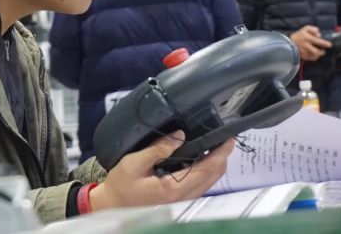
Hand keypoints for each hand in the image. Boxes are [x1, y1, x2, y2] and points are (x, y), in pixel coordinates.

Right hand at [89, 131, 234, 211]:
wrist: (112, 205)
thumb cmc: (121, 185)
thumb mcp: (133, 163)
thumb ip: (157, 149)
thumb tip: (179, 135)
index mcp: (175, 187)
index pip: (207, 168)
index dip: (221, 153)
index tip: (228, 138)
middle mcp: (183, 196)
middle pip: (213, 176)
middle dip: (222, 157)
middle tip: (223, 138)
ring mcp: (182, 199)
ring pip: (208, 181)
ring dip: (215, 164)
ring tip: (214, 145)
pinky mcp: (178, 199)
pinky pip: (200, 184)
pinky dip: (206, 170)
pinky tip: (200, 159)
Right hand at [290, 26, 331, 61]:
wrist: (289, 42)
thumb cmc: (299, 35)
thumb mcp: (305, 28)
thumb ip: (313, 29)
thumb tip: (319, 35)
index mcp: (307, 38)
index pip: (317, 41)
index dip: (324, 43)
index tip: (330, 45)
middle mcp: (305, 45)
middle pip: (316, 51)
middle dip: (321, 52)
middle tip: (323, 51)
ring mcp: (303, 51)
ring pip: (313, 56)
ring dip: (318, 55)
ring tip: (319, 54)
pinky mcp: (302, 56)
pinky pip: (310, 58)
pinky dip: (314, 58)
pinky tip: (315, 56)